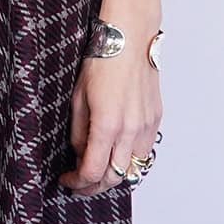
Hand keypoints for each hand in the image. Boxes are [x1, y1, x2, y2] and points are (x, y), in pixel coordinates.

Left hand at [58, 39, 161, 196]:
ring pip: (133, 168)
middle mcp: (130, 130)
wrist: (129, 37)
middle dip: (95, 186)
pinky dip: (130, 159)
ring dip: (115, 175)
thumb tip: (79, 153)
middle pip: (115, 177)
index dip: (78, 182)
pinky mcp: (155, 119)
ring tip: (98, 170)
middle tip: (80, 183)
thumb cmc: (102, 58)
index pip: (93, 171)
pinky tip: (117, 152)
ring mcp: (145, 126)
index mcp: (107, 124)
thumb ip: (78, 130)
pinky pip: (144, 151)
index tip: (68, 180)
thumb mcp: (78, 96)